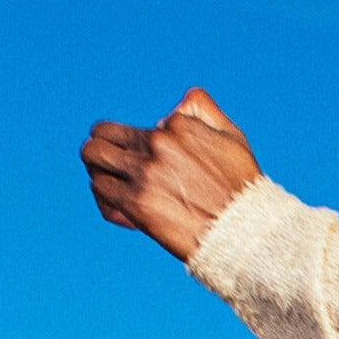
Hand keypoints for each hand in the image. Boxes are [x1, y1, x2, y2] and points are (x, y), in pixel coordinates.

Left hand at [82, 87, 265, 258]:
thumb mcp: (232, 137)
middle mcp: (157, 144)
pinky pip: (100, 189)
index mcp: (177, 125)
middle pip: (101, 133)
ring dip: (99, 171)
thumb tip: (176, 107)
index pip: (135, 127)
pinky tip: (121, 211)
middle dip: (102, 148)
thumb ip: (204, 111)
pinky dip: (105, 199)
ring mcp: (144, 173)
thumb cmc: (242, 188)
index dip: (138, 149)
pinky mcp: (136, 203)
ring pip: (93, 157)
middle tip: (111, 168)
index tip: (151, 170)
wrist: (245, 231)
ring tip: (112, 187)